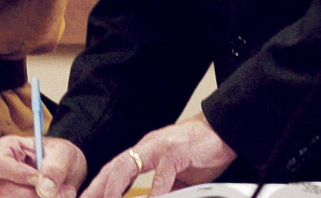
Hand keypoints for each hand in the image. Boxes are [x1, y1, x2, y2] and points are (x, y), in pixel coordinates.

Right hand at [0, 135, 86, 197]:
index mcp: (6, 149)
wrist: (67, 172)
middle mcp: (1, 174)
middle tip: (63, 191)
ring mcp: (6, 193)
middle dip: (34, 195)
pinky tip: (59, 197)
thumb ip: (55, 168)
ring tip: (66, 192)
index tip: (39, 179)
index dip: (17, 174)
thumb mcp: (62, 153)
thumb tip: (44, 189)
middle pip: (4, 191)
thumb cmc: (60, 155)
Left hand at [81, 114, 236, 197]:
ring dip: (115, 186)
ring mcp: (159, 148)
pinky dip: (155, 191)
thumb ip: (165, 187)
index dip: (100, 184)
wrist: (222, 131)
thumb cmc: (200, 151)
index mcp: (145, 151)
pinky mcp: (176, 152)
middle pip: (114, 166)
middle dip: (98, 186)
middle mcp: (147, 147)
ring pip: (128, 165)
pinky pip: (162, 173)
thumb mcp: (178, 174)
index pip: (115, 168)